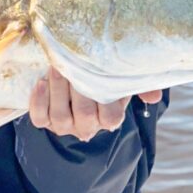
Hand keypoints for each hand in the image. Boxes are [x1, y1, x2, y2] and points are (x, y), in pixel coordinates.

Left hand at [28, 68, 162, 142]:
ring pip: (60, 117)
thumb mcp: (122, 77)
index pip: (110, 118)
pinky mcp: (44, 120)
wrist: (74, 70)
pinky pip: (39, 118)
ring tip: (56, 68)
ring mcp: (64, 125)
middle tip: (72, 66)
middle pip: (84, 115)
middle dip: (77, 90)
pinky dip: (38, 101)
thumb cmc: (102, 74)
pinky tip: (40, 83)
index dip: (103, 99)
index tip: (97, 76)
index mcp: (109, 118)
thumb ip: (139, 84)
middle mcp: (87, 126)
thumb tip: (154, 96)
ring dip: (57, 91)